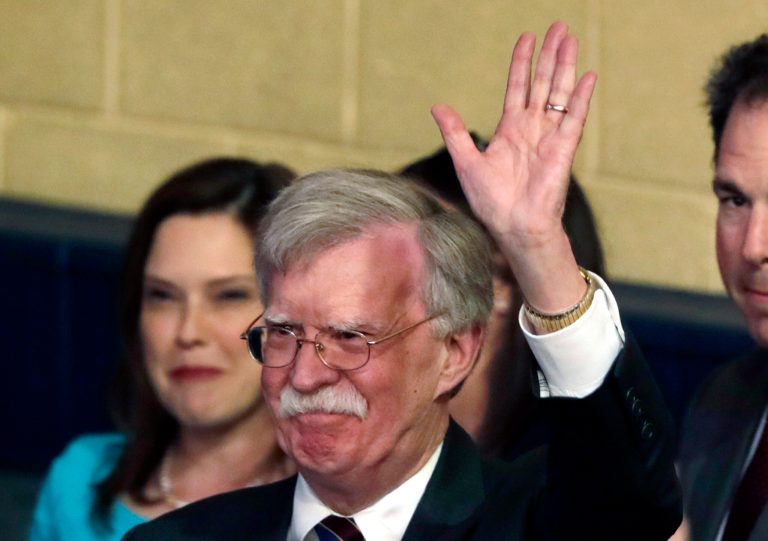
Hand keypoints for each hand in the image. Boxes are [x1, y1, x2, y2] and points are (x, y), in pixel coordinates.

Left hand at [432, 21, 596, 313]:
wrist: (513, 227)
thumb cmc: (491, 202)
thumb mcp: (466, 162)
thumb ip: (455, 133)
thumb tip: (437, 106)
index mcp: (510, 130)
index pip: (518, 87)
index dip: (522, 63)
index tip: (527, 38)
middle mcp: (532, 129)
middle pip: (542, 83)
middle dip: (549, 55)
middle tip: (559, 27)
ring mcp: (549, 137)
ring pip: (559, 94)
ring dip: (565, 67)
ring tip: (570, 39)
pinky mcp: (563, 149)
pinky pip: (573, 119)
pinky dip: (580, 98)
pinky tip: (587, 77)